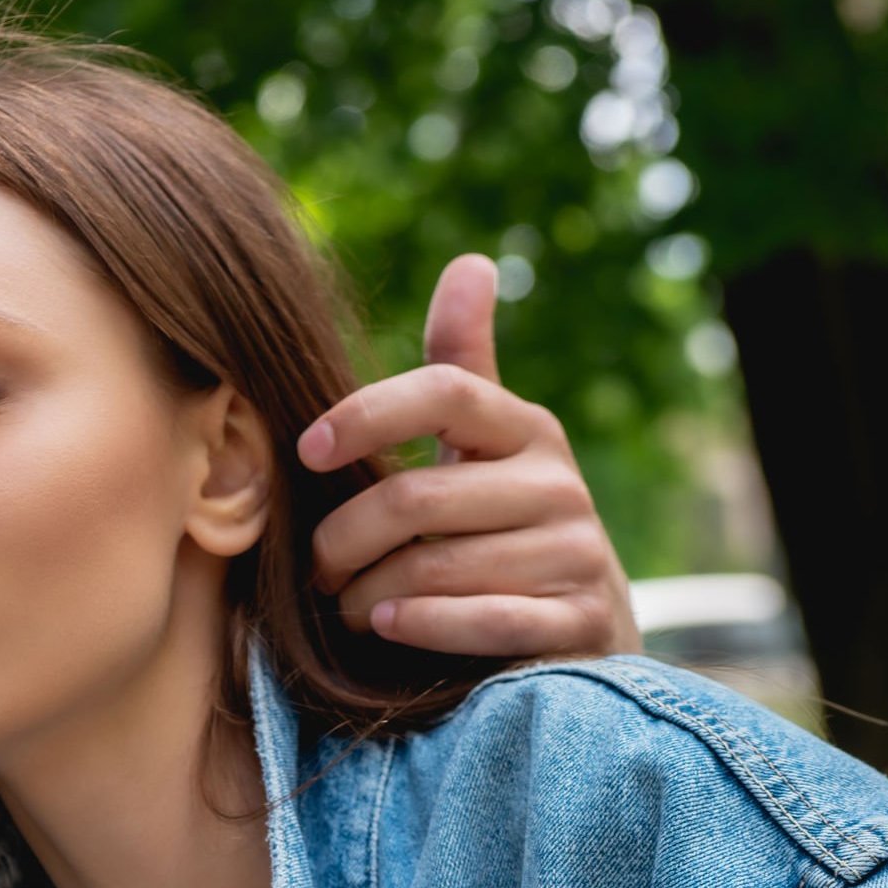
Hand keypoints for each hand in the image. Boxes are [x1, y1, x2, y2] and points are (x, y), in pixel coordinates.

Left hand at [297, 254, 640, 658]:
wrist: (581, 623)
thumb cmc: (501, 522)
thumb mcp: (483, 443)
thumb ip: (463, 360)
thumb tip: (472, 261)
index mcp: (524, 427)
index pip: (445, 392)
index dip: (367, 414)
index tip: (307, 450)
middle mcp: (558, 483)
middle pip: (417, 497)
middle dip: (343, 539)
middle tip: (315, 566)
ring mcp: (576, 553)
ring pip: (435, 568)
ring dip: (368, 595)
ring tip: (348, 606)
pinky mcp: (579, 621)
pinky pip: (482, 621)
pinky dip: (421, 625)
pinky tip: (387, 623)